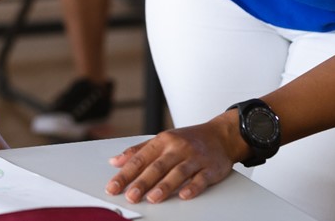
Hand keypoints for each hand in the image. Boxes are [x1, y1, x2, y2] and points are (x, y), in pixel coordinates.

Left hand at [105, 119, 242, 203]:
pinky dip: (192, 187)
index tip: (113, 186)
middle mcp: (177, 148)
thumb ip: (138, 151)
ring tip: (152, 198)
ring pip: (178, 172)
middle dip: (142, 182)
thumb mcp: (162, 140)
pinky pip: (201, 179)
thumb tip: (115, 161)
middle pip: (157, 166)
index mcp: (163, 141)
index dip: (125, 173)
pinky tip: (183, 195)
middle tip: (130, 196)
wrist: (221, 135)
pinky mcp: (210, 168)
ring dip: (164, 186)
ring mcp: (194, 158)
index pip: (140, 158)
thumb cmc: (189, 140)